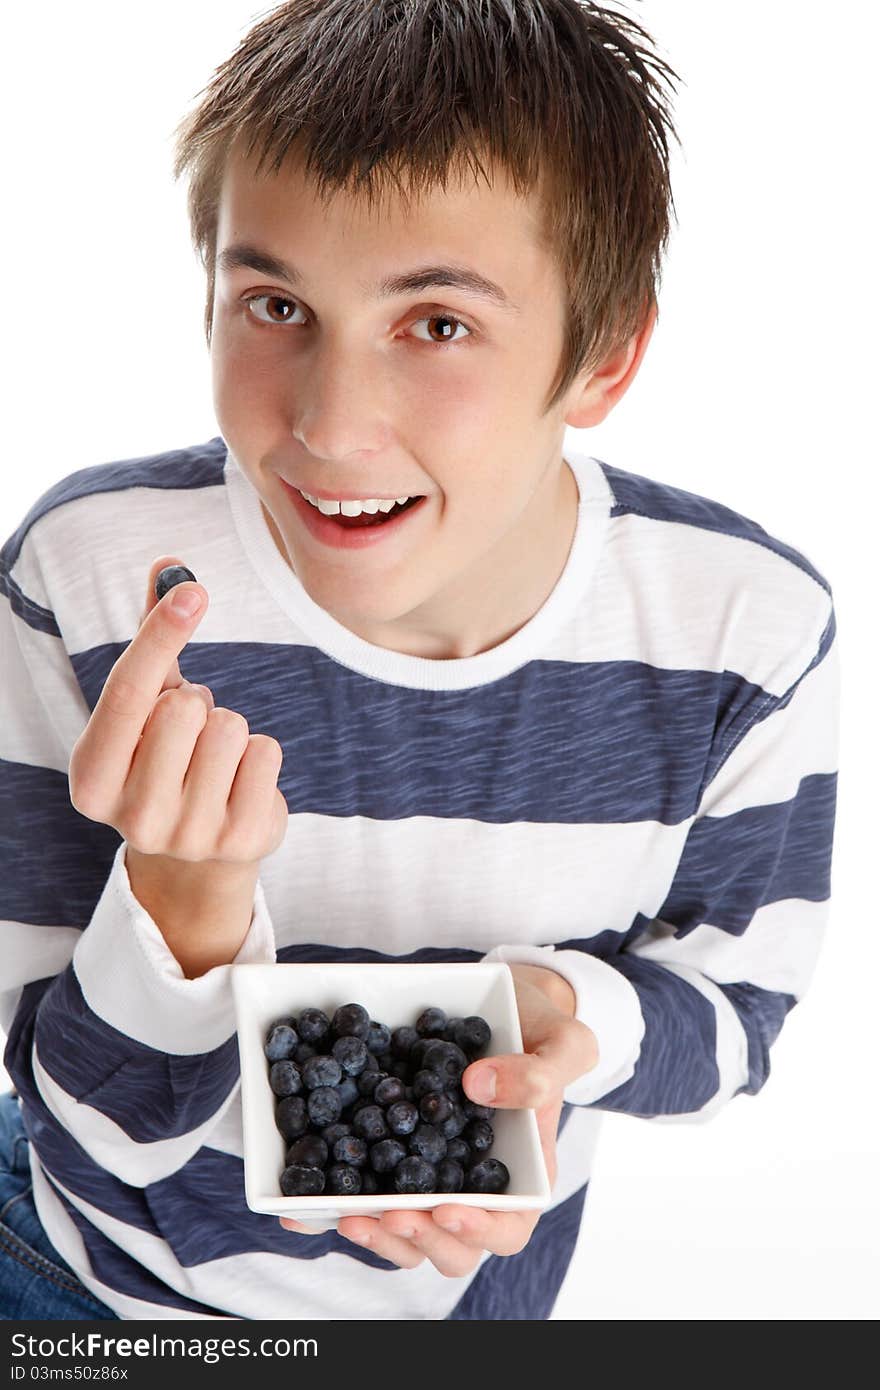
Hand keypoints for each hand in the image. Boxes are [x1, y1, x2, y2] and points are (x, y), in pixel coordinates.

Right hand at [68, 554, 287, 866]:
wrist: (200, 854)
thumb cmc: (167, 757)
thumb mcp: (147, 705)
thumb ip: (153, 638)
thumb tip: (169, 566)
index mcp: (92, 780)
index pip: (127, 693)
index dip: (160, 634)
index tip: (192, 591)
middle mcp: (132, 817)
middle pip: (183, 708)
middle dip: (198, 702)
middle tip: (191, 731)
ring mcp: (188, 836)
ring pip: (230, 728)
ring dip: (230, 727)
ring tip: (215, 757)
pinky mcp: (242, 841)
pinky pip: (266, 753)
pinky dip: (260, 753)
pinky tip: (241, 780)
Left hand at [279, 964, 598, 1276]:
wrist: (506, 1004)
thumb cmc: (543, 1031)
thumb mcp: (564, 1044)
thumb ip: (537, 1072)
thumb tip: (479, 1086)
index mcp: (521, 1176)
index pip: (508, 1228)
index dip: (478, 1232)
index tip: (448, 1210)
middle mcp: (471, 1186)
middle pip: (447, 1245)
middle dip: (417, 1239)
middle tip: (391, 1214)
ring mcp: (429, 1173)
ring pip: (402, 1229)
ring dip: (374, 1231)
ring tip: (347, 1213)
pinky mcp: (390, 1153)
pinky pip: (363, 1187)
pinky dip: (331, 1200)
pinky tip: (299, 1200)